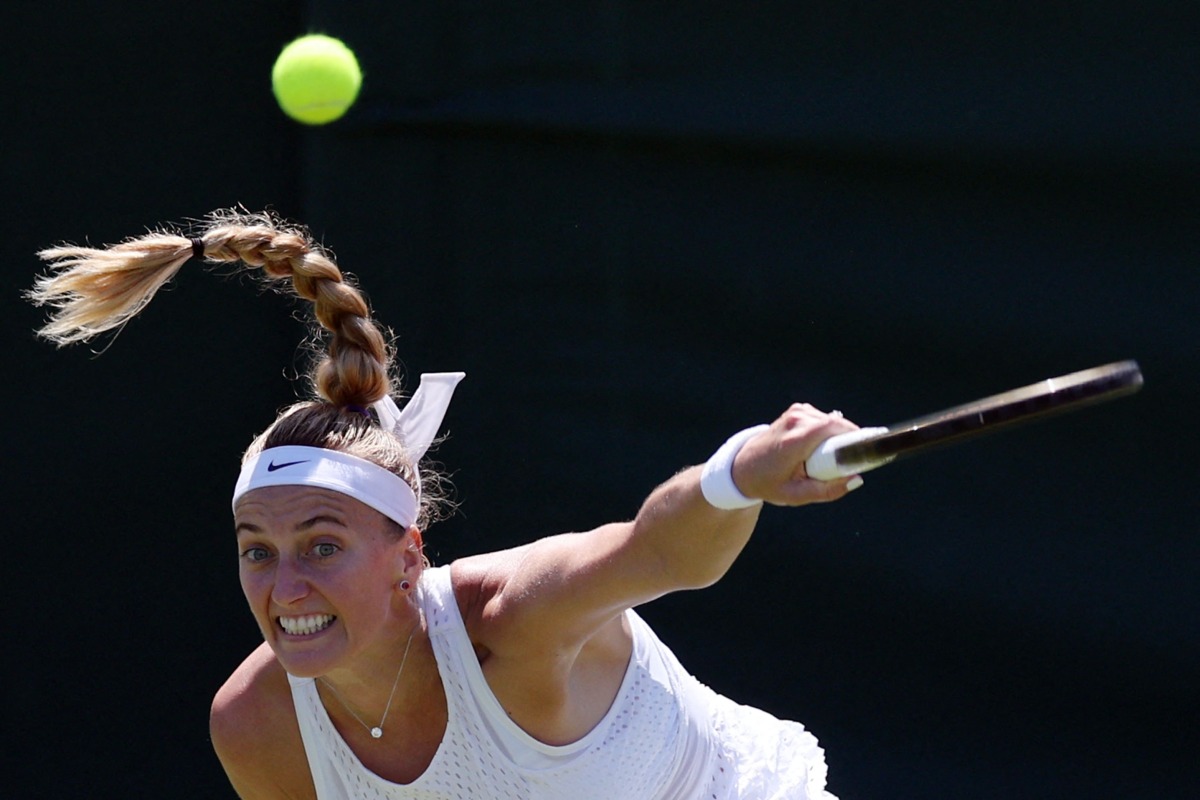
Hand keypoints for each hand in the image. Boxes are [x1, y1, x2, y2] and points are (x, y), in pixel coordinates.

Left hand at [731, 404, 862, 505]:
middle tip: (842, 465)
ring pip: (832, 422)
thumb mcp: (796, 496)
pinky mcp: (798, 410)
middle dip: (846, 444)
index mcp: (794, 440)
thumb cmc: (769, 483)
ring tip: (821, 460)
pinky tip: (816, 449)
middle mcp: (794, 420)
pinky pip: (824, 420)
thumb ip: (827, 491)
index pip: (833, 427)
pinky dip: (826, 434)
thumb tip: (856, 479)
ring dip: (835, 439)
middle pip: (836, 425)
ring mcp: (795, 412)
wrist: (743, 467)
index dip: (854, 436)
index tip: (867, 452)